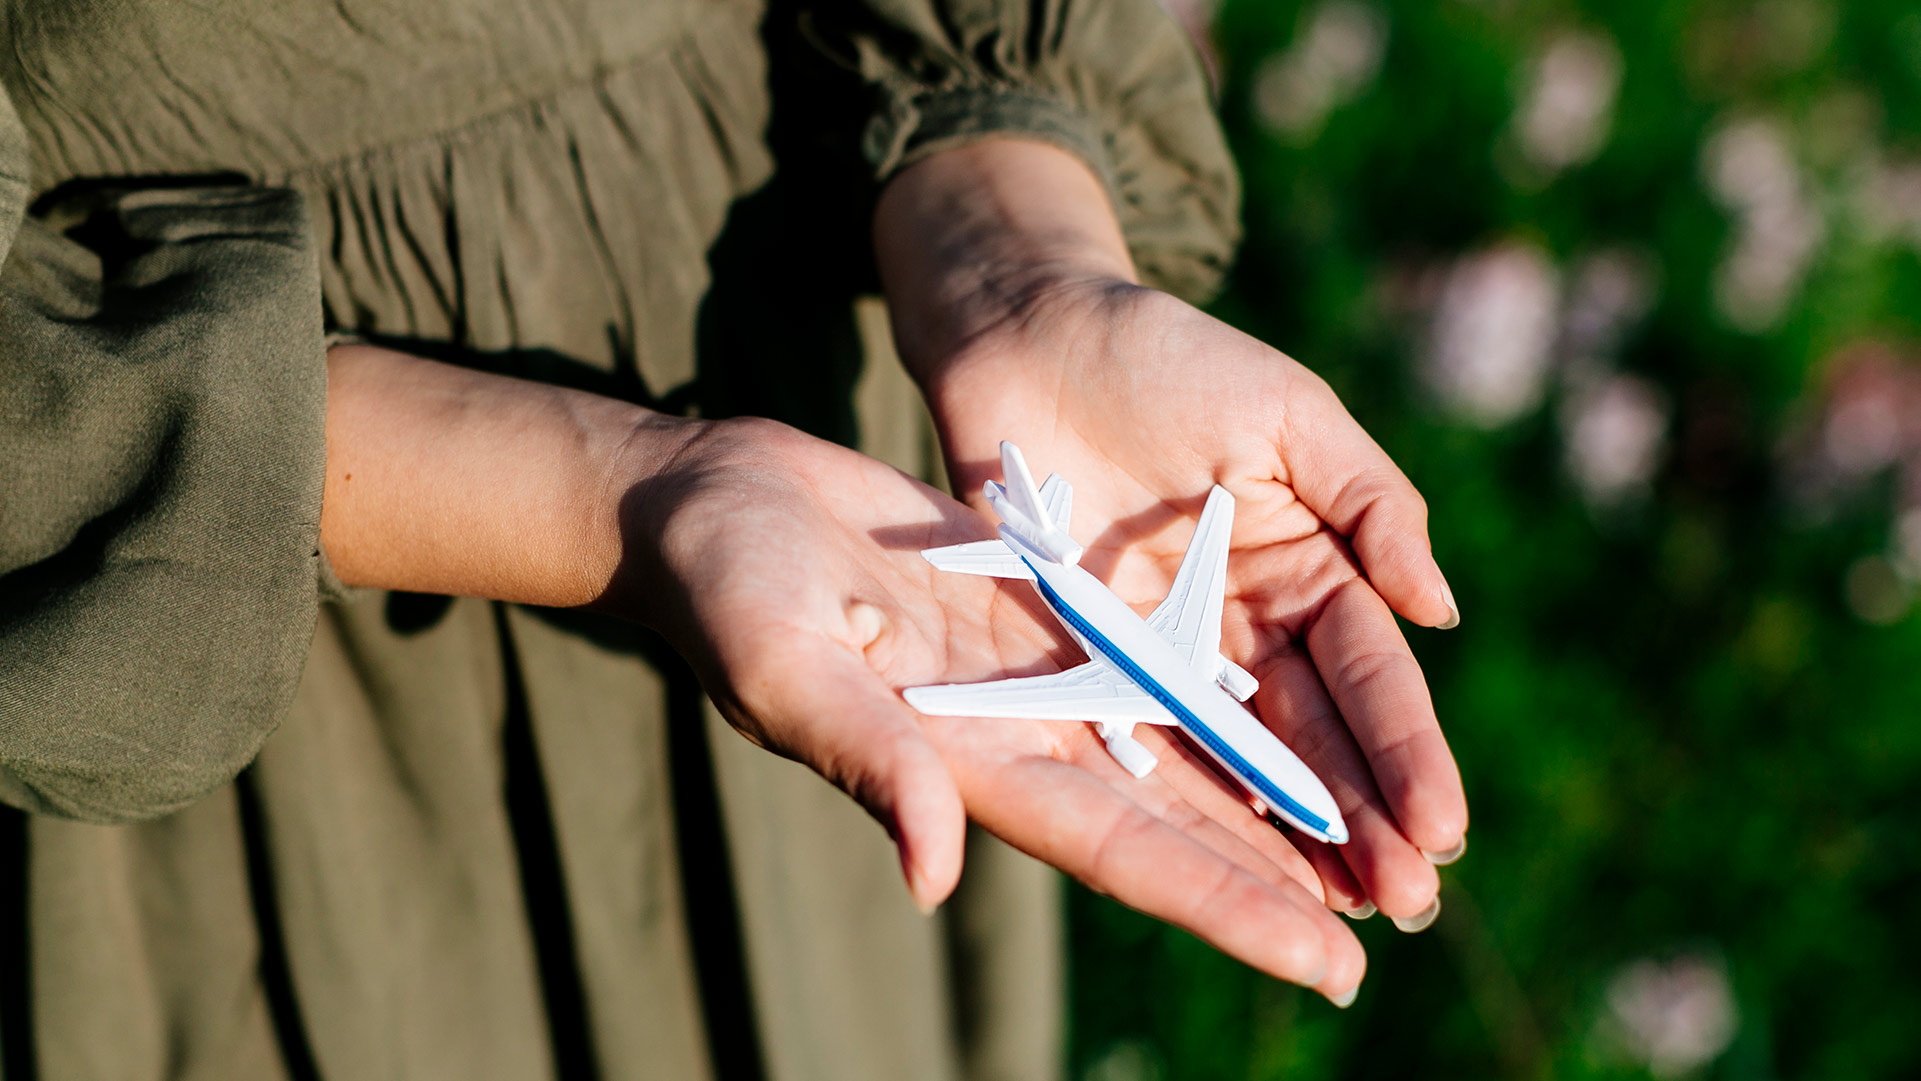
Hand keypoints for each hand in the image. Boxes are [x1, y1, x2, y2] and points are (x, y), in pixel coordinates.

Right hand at [615, 416, 1367, 1001]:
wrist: (714, 500)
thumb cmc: (727, 589)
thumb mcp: (787, 670)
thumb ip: (866, 760)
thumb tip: (935, 876)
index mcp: (969, 770)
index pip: (1124, 854)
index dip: (1226, 909)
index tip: (1325, 962)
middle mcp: (1020, 736)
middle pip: (1177, 818)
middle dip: (1279, 873)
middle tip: (1395, 918)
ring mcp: (1035, 673)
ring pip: (1180, 742)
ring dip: (1269, 787)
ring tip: (1372, 829)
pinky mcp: (1040, 607)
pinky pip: (1153, 651)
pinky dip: (1222, 683)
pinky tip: (1297, 695)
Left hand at [876, 141, 1467, 927]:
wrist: (1032, 336)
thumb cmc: (1169, 358)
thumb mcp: (1287, 414)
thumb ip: (1368, 503)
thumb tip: (1443, 611)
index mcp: (1308, 566)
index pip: (1370, 674)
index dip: (1407, 752)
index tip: (1443, 830)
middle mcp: (1244, 626)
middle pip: (1313, 736)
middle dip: (1363, 819)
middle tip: (1405, 908)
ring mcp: (1166, 651)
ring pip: (1235, 758)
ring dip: (1285, 837)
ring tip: (1334, 915)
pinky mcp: (1085, 658)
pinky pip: (1135, 740)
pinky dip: (1176, 803)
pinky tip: (1210, 866)